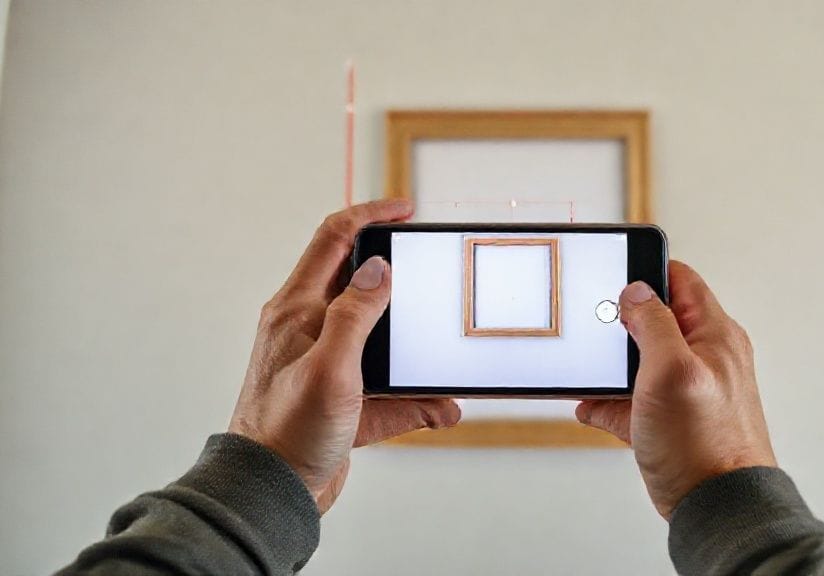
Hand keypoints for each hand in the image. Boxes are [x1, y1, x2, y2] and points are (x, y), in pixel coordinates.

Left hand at [228, 200, 460, 513]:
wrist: (271, 493)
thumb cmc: (286, 431)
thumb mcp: (330, 366)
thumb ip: (355, 313)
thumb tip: (378, 268)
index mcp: (298, 309)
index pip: (334, 239)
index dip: (371, 215)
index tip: (406, 210)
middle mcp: (310, 328)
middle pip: (360, 284)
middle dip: (400, 280)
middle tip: (431, 276)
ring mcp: (326, 363)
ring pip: (381, 340)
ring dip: (414, 350)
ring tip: (441, 359)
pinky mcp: (342, 399)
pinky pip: (386, 387)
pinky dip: (414, 397)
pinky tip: (439, 409)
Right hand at [575, 261, 775, 518]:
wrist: (716, 508)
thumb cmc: (704, 444)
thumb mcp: (671, 369)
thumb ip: (653, 322)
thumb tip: (637, 290)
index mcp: (712, 335)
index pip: (680, 281)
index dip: (645, 274)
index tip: (613, 278)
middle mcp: (703, 357)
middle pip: (653, 322)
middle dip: (619, 330)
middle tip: (597, 338)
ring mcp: (687, 390)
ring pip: (638, 364)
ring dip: (609, 371)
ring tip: (590, 379)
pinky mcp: (671, 420)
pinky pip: (633, 400)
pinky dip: (610, 404)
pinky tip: (595, 409)